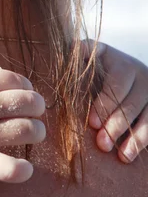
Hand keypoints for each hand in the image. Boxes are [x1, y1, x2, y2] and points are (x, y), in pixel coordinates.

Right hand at [0, 62, 45, 182]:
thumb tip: (0, 72)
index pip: (19, 82)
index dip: (26, 87)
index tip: (22, 95)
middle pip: (30, 103)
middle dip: (36, 107)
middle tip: (31, 113)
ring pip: (28, 132)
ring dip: (36, 132)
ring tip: (31, 135)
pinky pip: (8, 169)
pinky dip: (22, 170)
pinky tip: (25, 167)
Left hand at [86, 41, 147, 162]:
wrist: (119, 69)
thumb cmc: (93, 65)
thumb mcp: (86, 56)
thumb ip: (78, 54)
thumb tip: (66, 52)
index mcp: (117, 60)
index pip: (115, 83)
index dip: (104, 104)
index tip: (92, 122)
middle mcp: (136, 72)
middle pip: (129, 102)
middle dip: (115, 124)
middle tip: (101, 142)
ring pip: (144, 115)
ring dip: (130, 136)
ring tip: (115, 153)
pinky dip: (140, 141)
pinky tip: (127, 155)